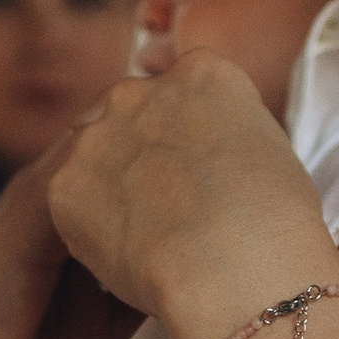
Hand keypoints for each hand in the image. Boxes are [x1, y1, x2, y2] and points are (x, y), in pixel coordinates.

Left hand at [49, 55, 338, 338]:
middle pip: (129, 112)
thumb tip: (209, 160)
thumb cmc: (274, 222)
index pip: (185, 90)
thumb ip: (229, 137)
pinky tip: (127, 255)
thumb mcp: (272, 153)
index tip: (198, 168)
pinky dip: (92, 231)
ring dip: (112, 186)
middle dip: (140, 149)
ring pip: (93, 157)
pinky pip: (74, 206)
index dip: (190, 134)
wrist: (232, 264)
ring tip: (147, 236)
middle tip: (165, 202)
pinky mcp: (65, 183)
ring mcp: (96, 134)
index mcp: (203, 74)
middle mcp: (142, 90)